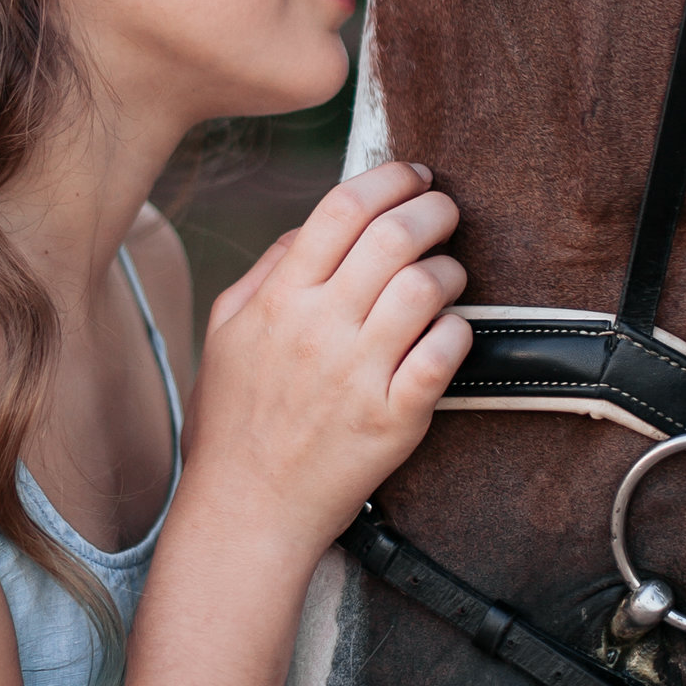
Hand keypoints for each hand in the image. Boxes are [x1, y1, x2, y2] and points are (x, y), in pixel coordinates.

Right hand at [188, 161, 469, 557]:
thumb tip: (315, 229)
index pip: (341, 209)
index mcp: (279, 299)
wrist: (247, 509)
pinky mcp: (393, 417)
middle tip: (445, 210)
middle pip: (393, 235)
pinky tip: (451, 330)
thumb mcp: (226, 332)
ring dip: (450, 268)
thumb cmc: (234, 422)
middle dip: (433, 209)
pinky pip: (443, 353)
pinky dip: (459, 330)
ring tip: (448, 273)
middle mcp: (319, 329)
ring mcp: (358, 374)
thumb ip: (267, 270)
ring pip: (426, 287)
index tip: (413, 176)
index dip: (388, 178)